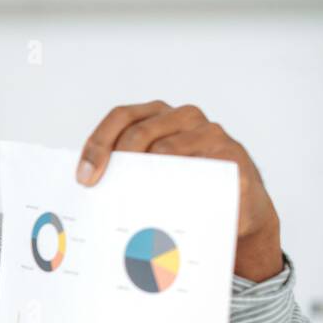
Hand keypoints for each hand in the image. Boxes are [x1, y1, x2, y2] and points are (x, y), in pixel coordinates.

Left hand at [76, 100, 282, 281]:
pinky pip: (199, 169)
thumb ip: (125, 171)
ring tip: (126, 203)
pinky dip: (176, 188)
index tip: (83, 177)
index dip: (98, 144)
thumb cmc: (185, 186)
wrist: (239, 205)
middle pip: (139, 132)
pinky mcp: (232, 155)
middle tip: (98, 191)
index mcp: (158, 116)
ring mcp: (210, 133)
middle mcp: (184, 117)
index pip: (121, 117)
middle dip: (113, 161)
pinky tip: (161, 206)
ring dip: (142, 178)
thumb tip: (85, 188)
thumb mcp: (152, 173)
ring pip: (166, 149)